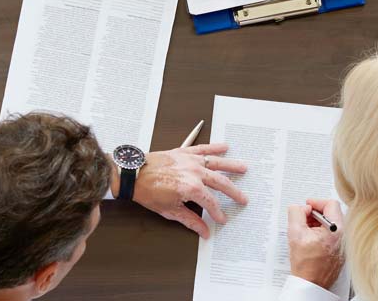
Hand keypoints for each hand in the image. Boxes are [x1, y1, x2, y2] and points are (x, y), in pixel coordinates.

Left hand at [132, 143, 248, 238]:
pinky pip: (203, 148)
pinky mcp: (184, 152)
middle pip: (221, 183)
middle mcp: (195, 172)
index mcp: (192, 188)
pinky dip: (215, 147)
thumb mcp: (170, 211)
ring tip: (244, 168)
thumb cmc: (148, 192)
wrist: (133, 174)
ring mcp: (190, 161)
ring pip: (217, 163)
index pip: (211, 203)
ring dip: (232, 166)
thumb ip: (190, 220)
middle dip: (234, 192)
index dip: (218, 213)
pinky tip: (225, 147)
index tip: (222, 219)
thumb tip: (204, 231)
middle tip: (243, 199)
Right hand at [287, 199, 343, 289]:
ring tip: (305, 231)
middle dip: (315, 213)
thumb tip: (300, 207)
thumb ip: (296, 213)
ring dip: (317, 223)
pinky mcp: (340, 251)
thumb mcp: (295, 233)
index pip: (330, 203)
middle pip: (332, 213)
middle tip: (303, 219)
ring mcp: (343, 244)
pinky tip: (311, 240)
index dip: (316, 202)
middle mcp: (344, 236)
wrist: (311, 284)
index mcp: (336, 229)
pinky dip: (322, 233)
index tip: (307, 206)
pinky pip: (333, 235)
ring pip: (332, 224)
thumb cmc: (306, 264)